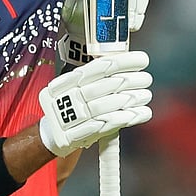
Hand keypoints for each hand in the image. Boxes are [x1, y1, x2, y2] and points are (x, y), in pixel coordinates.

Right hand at [38, 51, 152, 156]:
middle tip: (146, 78)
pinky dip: (126, 118)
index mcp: (67, 81)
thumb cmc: (68, 107)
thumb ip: (96, 77)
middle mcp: (67, 97)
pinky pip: (106, 125)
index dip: (122, 61)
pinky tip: (140, 113)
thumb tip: (126, 64)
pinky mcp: (77, 136)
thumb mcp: (74, 87)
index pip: (98, 67)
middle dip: (130, 81)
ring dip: (131, 99)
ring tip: (146, 95)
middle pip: (104, 86)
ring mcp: (71, 117)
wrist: (49, 133)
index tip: (141, 59)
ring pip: (106, 105)